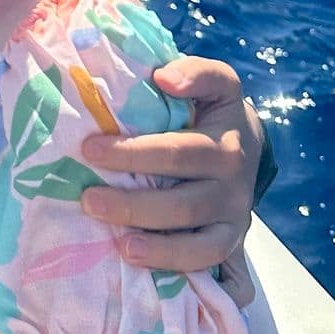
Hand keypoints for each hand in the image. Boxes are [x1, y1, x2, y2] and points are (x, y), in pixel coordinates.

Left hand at [79, 55, 260, 275]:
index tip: (99, 138)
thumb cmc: (210, 111)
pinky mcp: (230, 238)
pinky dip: (172, 261)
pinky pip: (205, 257)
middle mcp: (234, 171)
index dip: (145, 138)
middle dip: (133, 192)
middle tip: (87, 195)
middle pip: (184, 185)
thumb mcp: (212, 83)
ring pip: (195, 227)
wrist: (247, 147)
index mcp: (224, 132)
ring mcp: (235, 209)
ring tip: (114, 238)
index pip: (183, 142)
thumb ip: (193, 72)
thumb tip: (163, 79)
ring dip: (152, 236)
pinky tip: (136, 257)